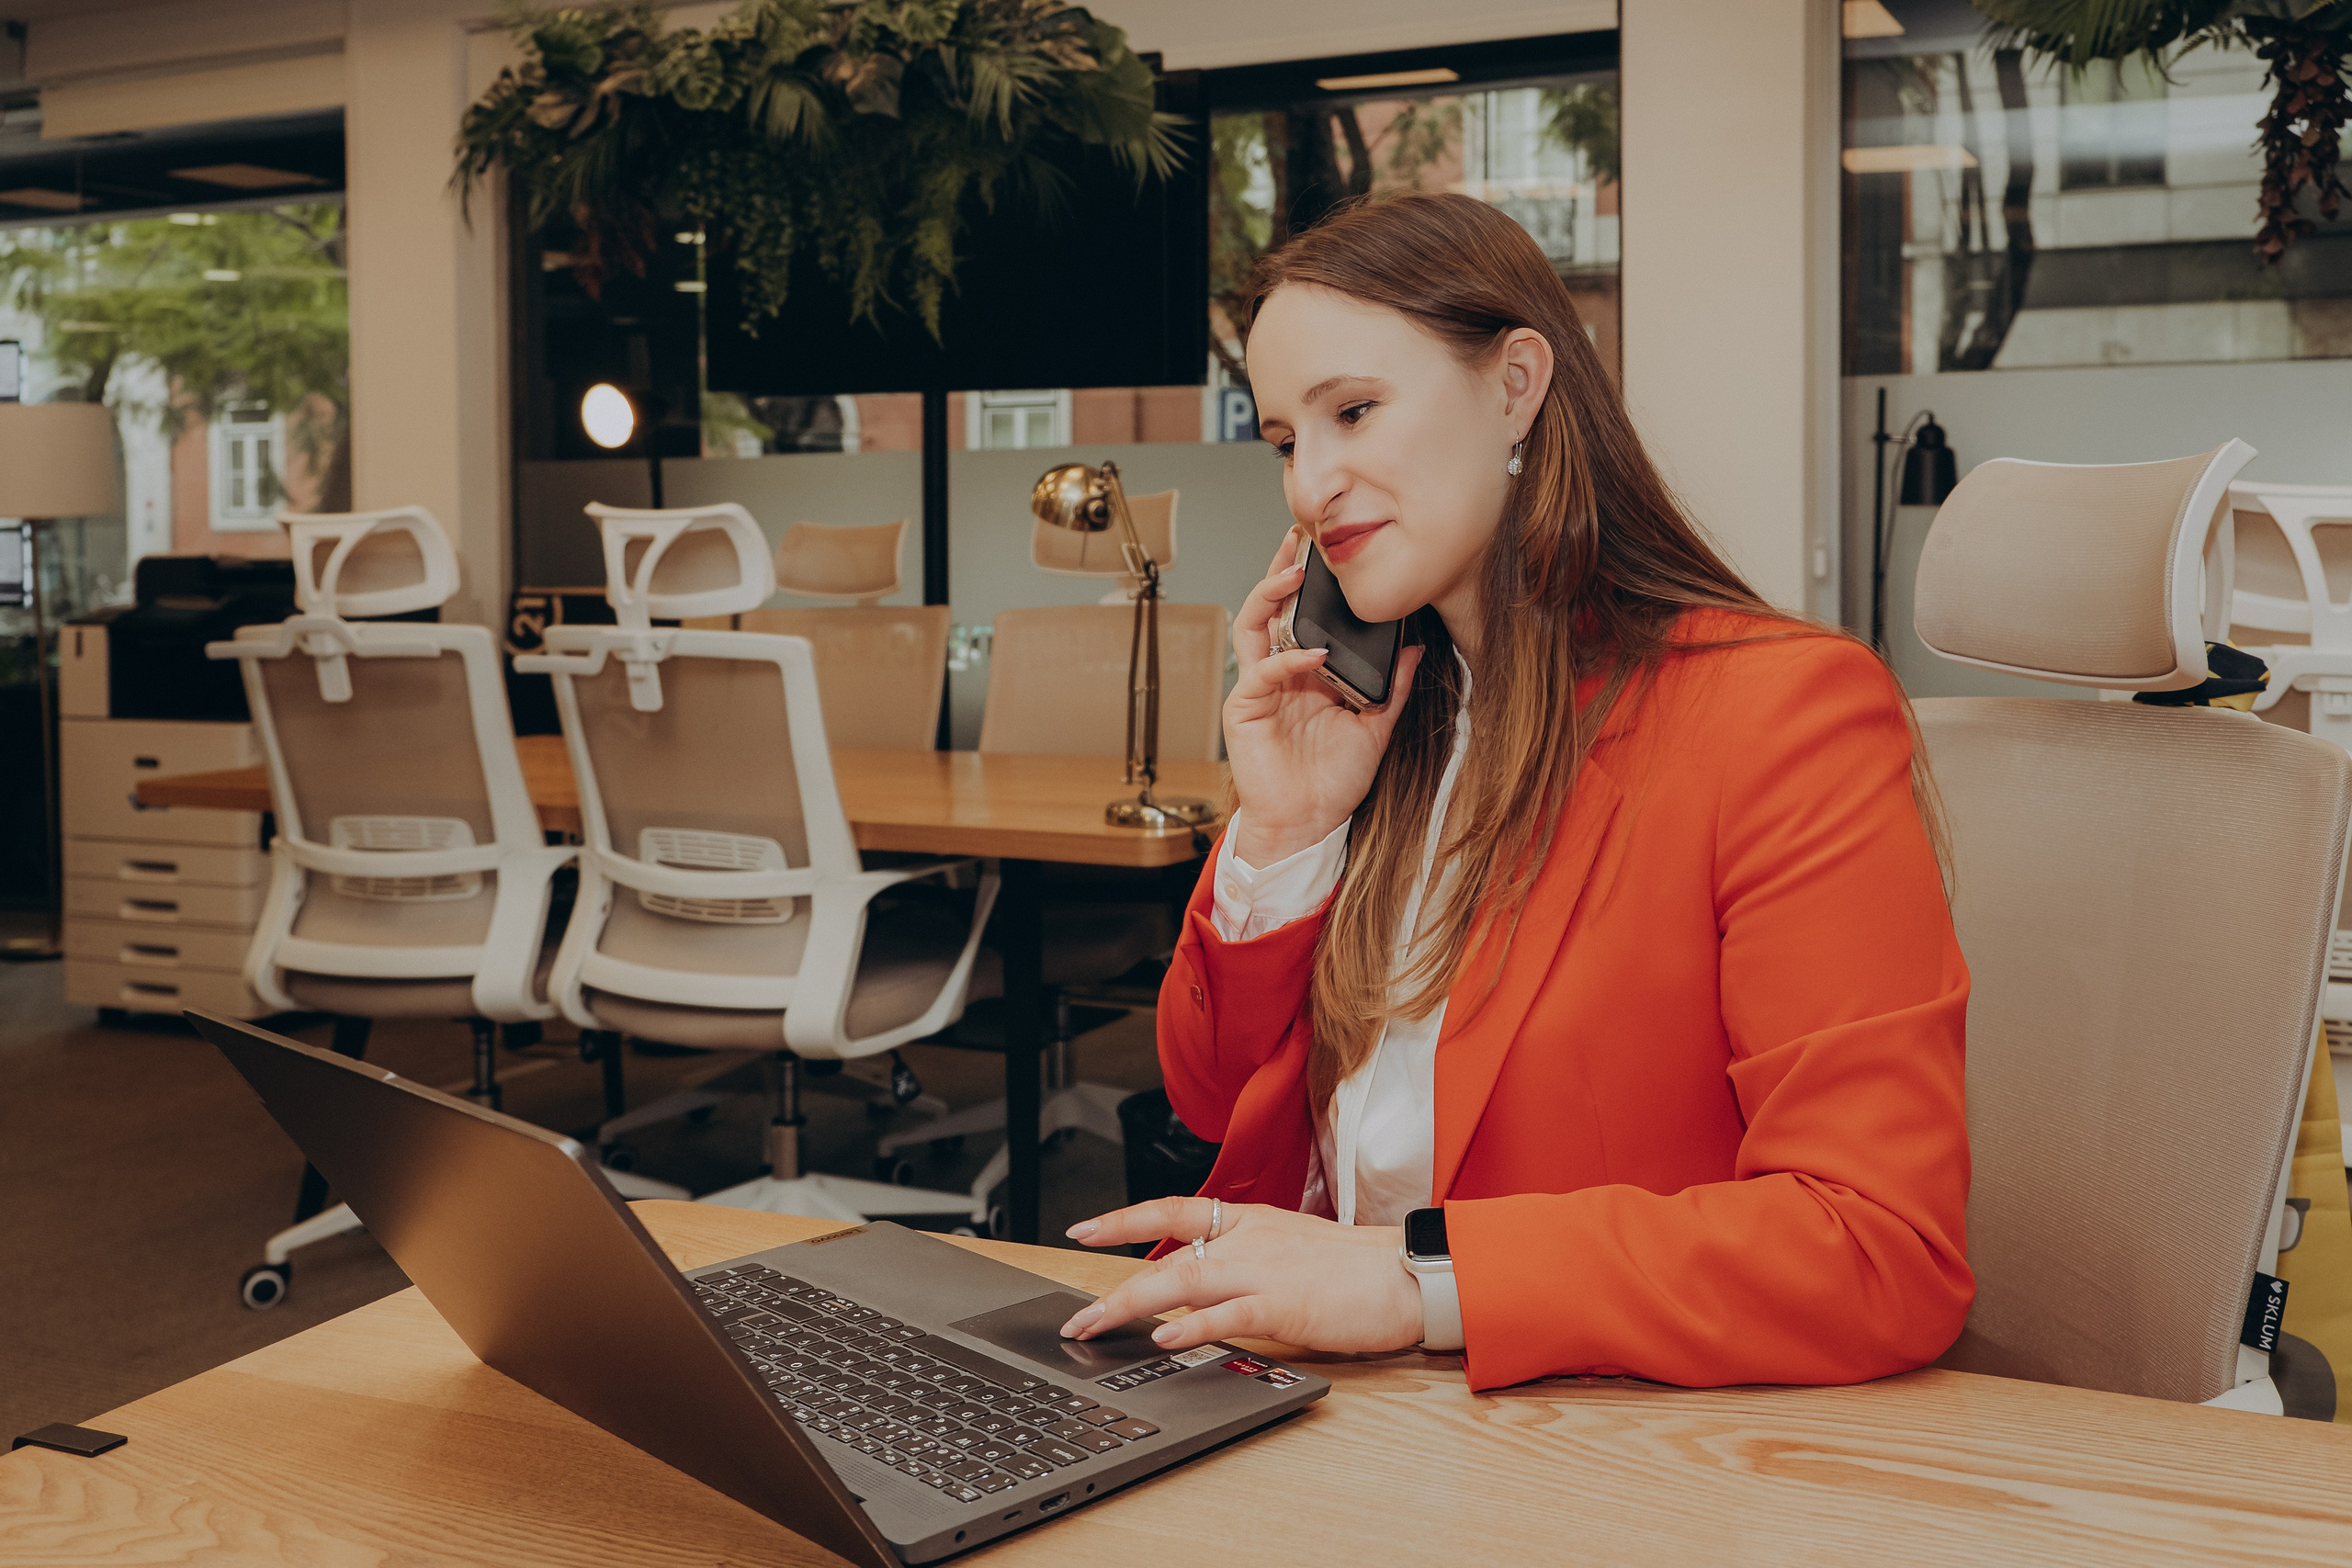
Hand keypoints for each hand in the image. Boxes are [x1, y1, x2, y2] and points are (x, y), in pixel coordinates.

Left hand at [1057, 1197, 1423, 1354]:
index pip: (1172, 1212)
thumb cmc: (1355, 1269)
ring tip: (1095, 1328)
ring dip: (1130, 1307)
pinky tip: (1162, 1337)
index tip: (1083, 1230)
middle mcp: (1248, 1240)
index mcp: (1249, 1221)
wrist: (1406, 1273)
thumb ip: (1243, 1265)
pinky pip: (1226, 1313)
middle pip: (1163, 1257)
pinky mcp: (1285, 1304)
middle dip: (1112, 1288)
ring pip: (1182, 1281)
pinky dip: (1191, 1325)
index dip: (1122, 1220)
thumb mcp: (1289, 1251)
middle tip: (1076, 1317)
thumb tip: (1199, 1291)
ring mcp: (1264, 1270)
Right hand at [1225, 530, 1424, 865]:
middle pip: (1270, 607)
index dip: (1307, 581)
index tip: (1325, 549)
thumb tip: (1417, 646)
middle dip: (1281, 569)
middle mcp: (1277, 673)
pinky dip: (1287, 660)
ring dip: (1270, 595)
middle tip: (1298, 537)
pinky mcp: (1244, 710)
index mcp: (1304, 671)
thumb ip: (1391, 686)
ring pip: (1251, 626)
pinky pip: (1262, 673)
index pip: (1300, 613)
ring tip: (1294, 573)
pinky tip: (1313, 654)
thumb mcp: (1375, 726)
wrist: (1309, 824)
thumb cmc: (1333, 781)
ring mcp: (1258, 688)